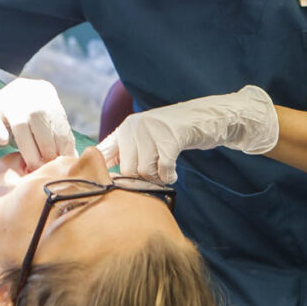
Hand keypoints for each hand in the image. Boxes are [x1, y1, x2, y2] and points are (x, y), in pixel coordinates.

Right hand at [0, 77, 75, 169]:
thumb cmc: (23, 124)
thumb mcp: (42, 124)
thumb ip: (56, 136)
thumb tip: (72, 157)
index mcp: (44, 92)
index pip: (58, 118)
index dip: (63, 142)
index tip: (65, 161)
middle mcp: (26, 90)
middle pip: (40, 117)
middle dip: (47, 146)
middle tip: (48, 166)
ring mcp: (5, 98)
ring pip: (20, 123)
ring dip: (30, 148)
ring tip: (34, 166)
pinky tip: (3, 143)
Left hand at [96, 86, 279, 183]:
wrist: (204, 118)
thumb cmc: (172, 134)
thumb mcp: (146, 138)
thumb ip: (127, 154)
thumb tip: (107, 177)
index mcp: (125, 128)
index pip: (104, 152)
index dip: (102, 172)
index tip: (106, 187)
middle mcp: (134, 126)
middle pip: (126, 170)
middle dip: (140, 180)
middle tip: (153, 178)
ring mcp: (152, 131)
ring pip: (144, 171)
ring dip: (156, 178)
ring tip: (165, 172)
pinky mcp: (170, 138)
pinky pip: (163, 169)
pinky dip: (169, 176)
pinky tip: (173, 174)